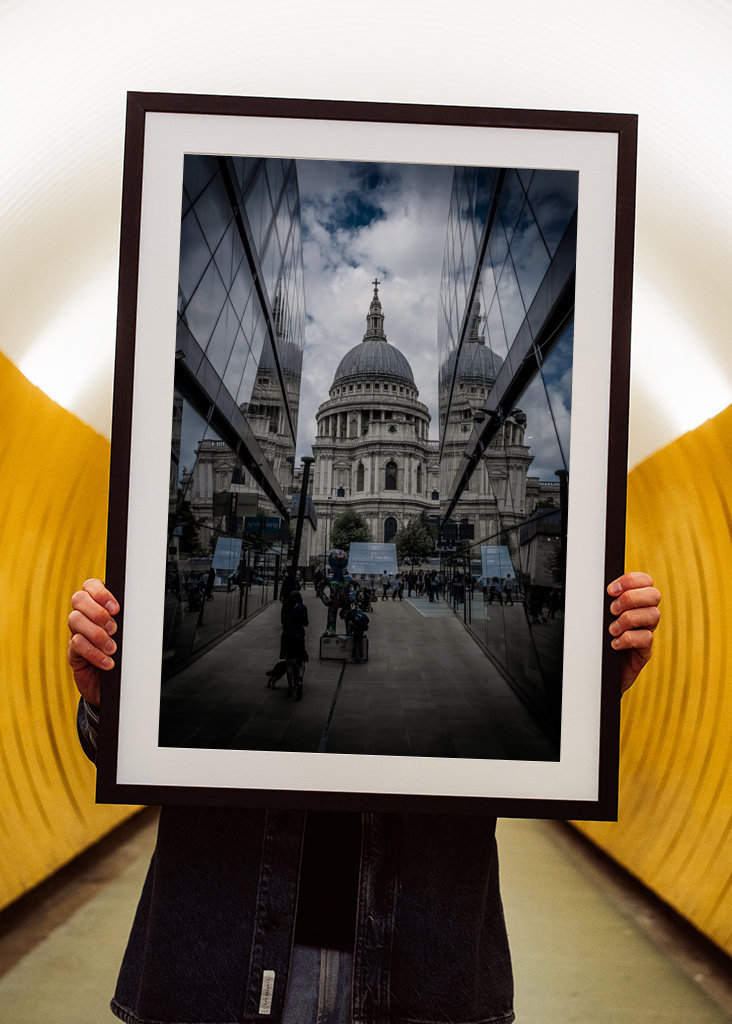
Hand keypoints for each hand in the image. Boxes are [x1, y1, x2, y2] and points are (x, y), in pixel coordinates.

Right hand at [67, 579, 119, 704]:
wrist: (115, 685)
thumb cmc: (125, 654)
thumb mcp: (128, 634)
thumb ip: (128, 620)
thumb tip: (139, 610)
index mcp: (99, 606)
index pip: (91, 586)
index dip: (100, 593)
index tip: (116, 608)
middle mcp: (85, 616)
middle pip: (79, 599)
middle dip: (98, 612)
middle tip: (114, 629)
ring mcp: (76, 633)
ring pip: (75, 620)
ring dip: (97, 634)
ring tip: (112, 648)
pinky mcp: (73, 652)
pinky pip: (76, 644)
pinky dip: (94, 653)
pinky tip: (107, 662)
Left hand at [607, 571, 660, 692]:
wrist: (598, 670)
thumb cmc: (598, 639)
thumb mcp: (600, 617)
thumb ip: (605, 602)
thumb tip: (598, 589)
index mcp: (635, 602)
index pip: (645, 581)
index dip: (631, 581)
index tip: (610, 590)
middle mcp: (644, 615)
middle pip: (654, 595)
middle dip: (631, 598)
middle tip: (612, 610)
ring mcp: (646, 632)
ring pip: (653, 615)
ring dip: (628, 619)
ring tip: (612, 629)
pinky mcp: (645, 651)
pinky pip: (646, 638)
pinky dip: (628, 639)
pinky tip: (614, 643)